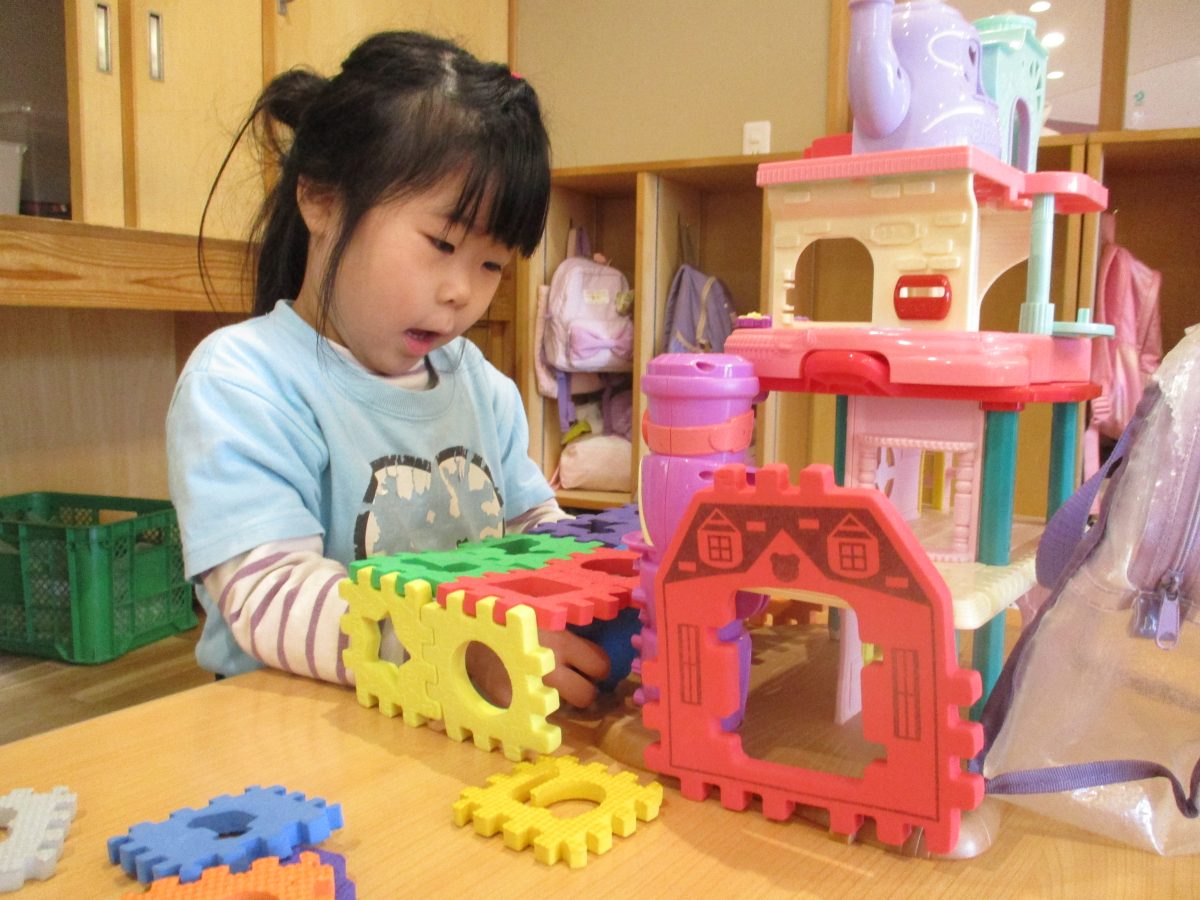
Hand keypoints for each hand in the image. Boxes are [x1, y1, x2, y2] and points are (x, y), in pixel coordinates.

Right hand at [465, 628, 609, 709]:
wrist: (465, 629)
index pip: (600, 666)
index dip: (598, 668)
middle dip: (584, 691)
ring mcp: (528, 688)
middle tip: (576, 685)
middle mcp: (550, 668)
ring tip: (548, 689)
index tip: (592, 669)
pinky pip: (529, 713)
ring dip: (559, 700)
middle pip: (587, 695)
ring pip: (561, 709)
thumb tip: (592, 644)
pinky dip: (528, 707)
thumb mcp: (541, 615)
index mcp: (561, 643)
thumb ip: (566, 632)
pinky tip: (522, 694)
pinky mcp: (508, 703)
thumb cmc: (508, 618)